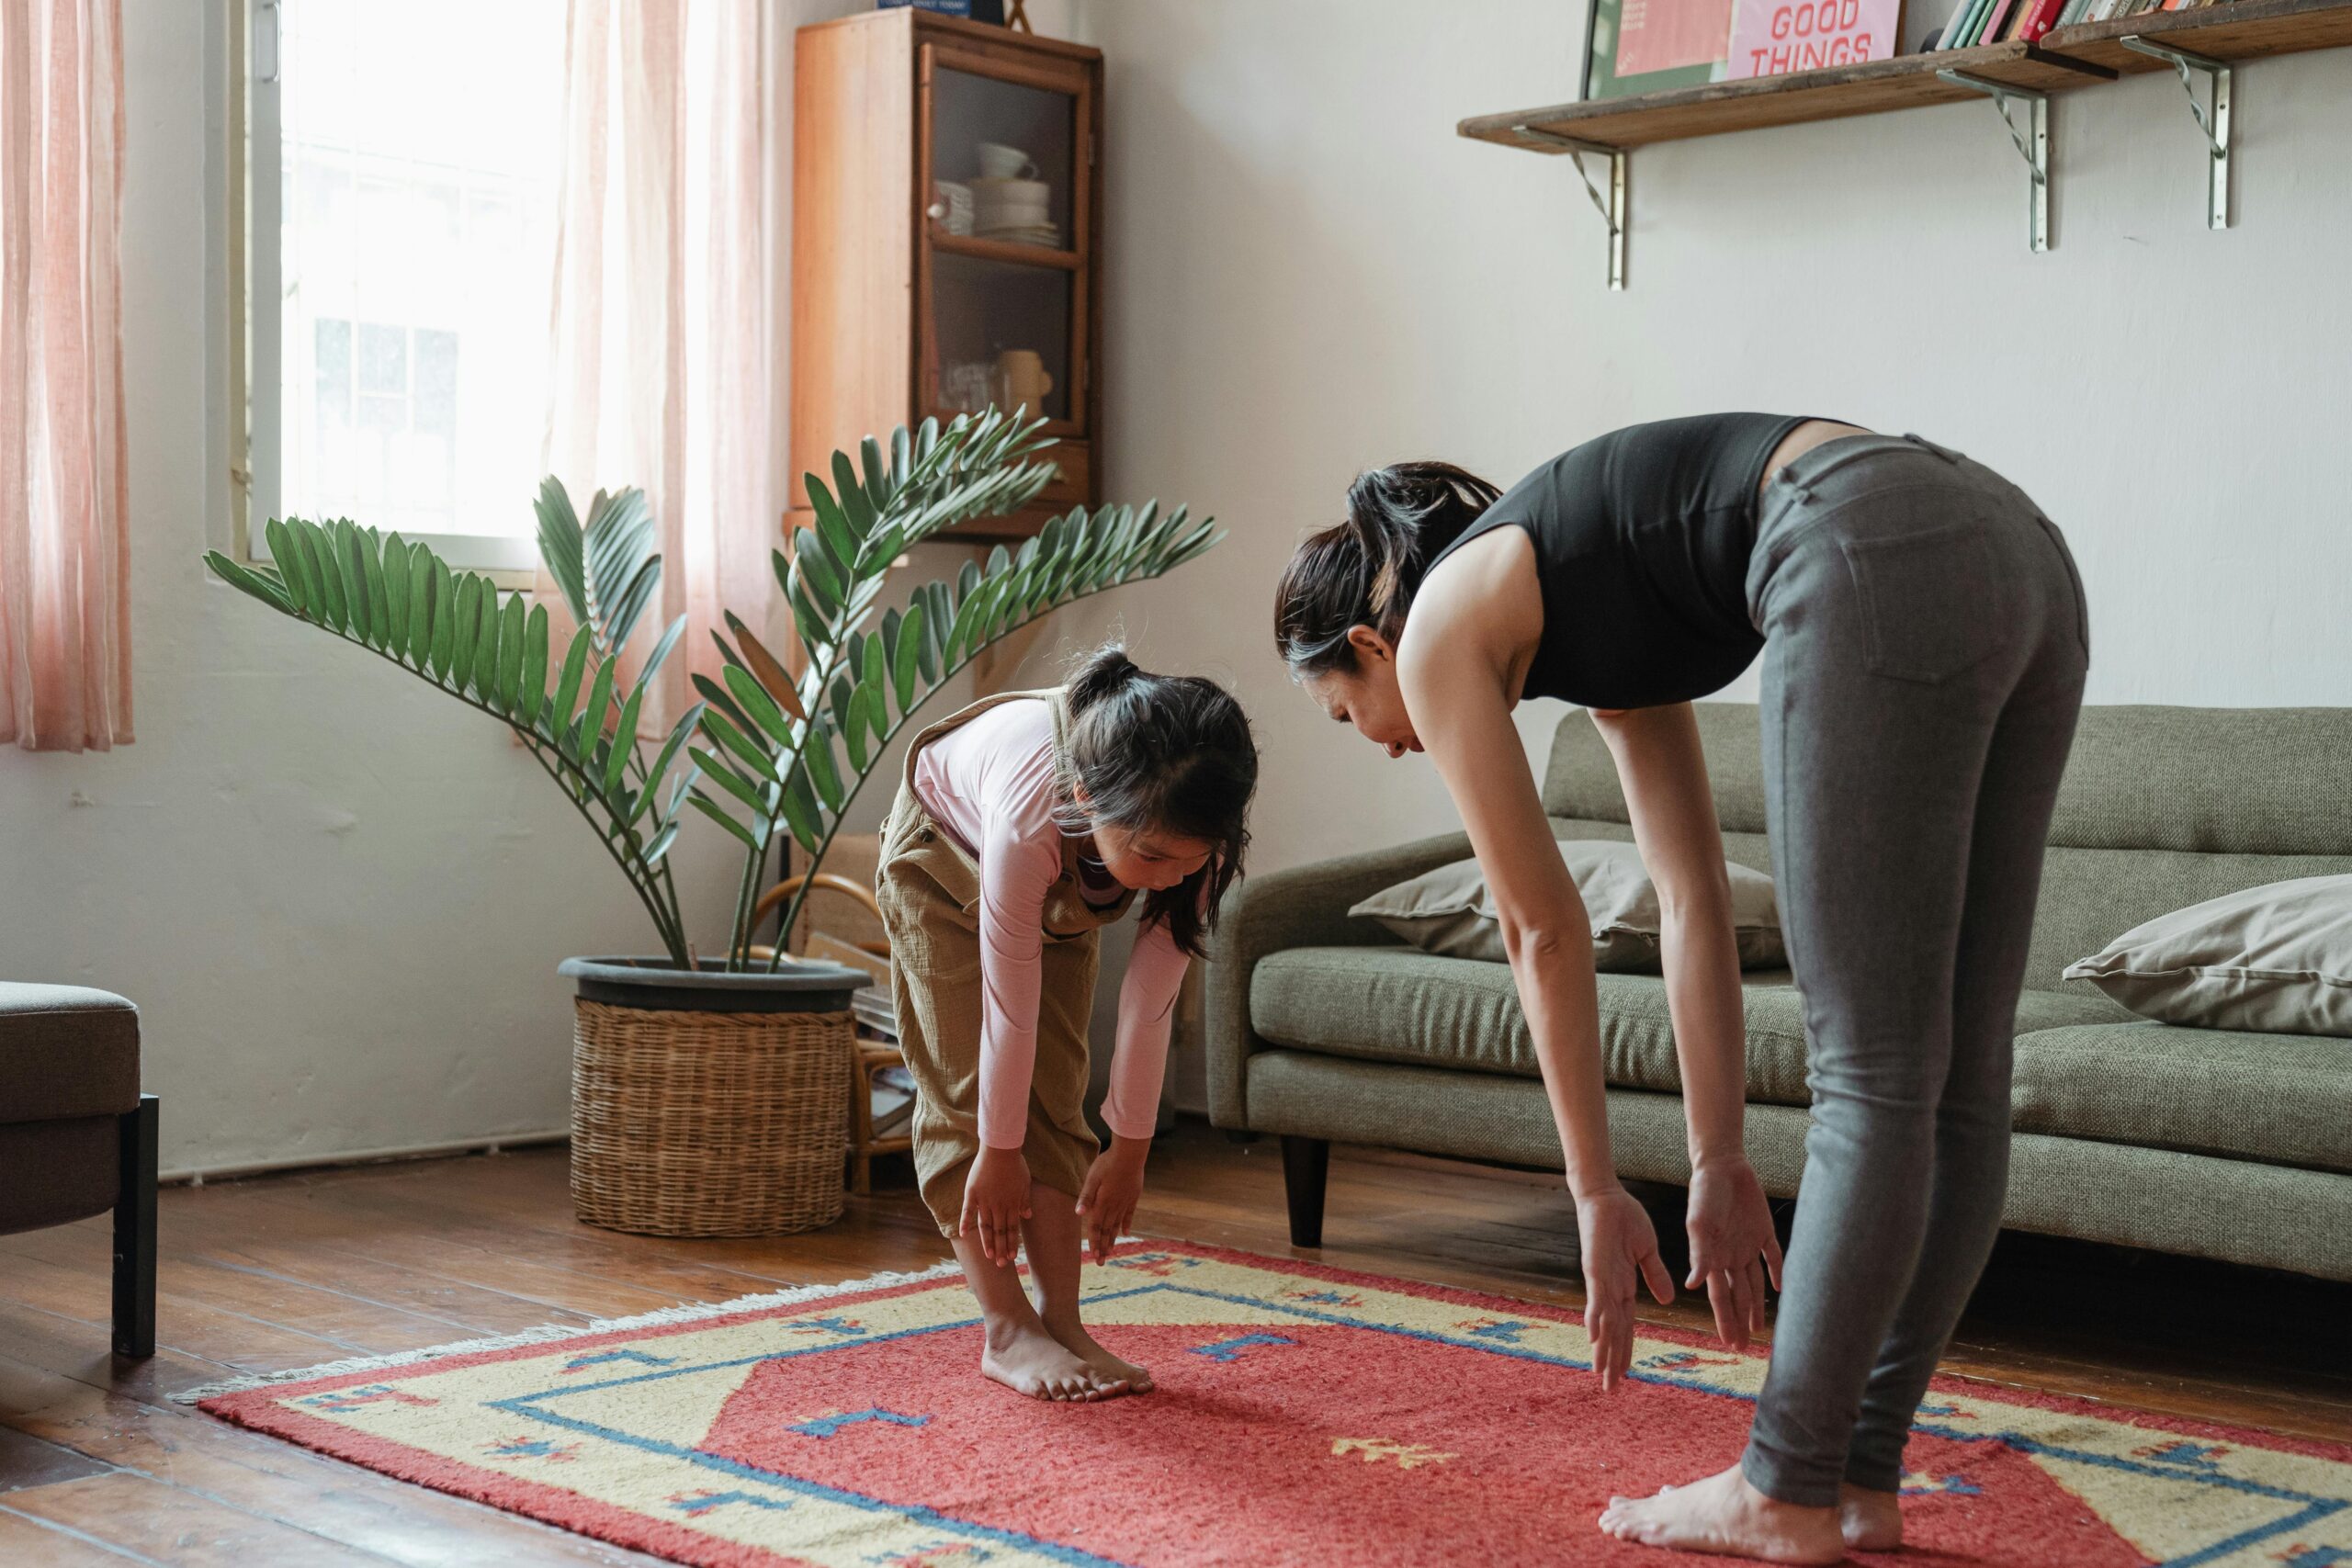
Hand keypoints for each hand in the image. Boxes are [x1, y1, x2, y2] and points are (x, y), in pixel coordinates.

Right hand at [958, 1145, 1031, 1266]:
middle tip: (1001, 1265)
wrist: (1000, 1149)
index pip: (1012, 1228)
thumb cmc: (1015, 1163)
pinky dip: (965, 1222)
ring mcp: (985, 1201)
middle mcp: (999, 1206)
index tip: (1012, 1257)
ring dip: (988, 1242)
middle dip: (1001, 1249)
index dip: (1012, 1243)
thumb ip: (1025, 1200)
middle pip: (1000, 1231)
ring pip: (986, 1226)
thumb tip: (1027, 1216)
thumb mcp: (1025, 1182)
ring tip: (988, 1256)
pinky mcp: (972, 1194)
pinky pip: (968, 1211)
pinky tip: (963, 1234)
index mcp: (1012, 1204)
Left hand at [1075, 1136, 1147, 1263]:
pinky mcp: (1133, 1196)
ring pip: (1117, 1225)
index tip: (1095, 1256)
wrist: (1130, 1154)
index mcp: (1102, 1203)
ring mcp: (1124, 1202)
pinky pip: (1129, 1214)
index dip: (1095, 1242)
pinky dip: (1126, 1224)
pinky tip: (1125, 1233)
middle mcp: (1114, 1206)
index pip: (1096, 1227)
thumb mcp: (1092, 1178)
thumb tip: (1078, 1214)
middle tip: (1102, 1262)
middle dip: (1103, 1247)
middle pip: (1107, 1230)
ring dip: (1113, 1239)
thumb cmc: (1107, 1163)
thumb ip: (1086, 1196)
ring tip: (1111, 1252)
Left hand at [1574, 1186, 1677, 1392]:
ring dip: (1603, 1347)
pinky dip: (1596, 1315)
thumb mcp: (1646, 1252)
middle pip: (1613, 1332)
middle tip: (1610, 1390)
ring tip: (1602, 1374)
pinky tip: (1594, 1336)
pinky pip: (1598, 1295)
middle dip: (1611, 1360)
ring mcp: (1601, 1279)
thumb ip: (1654, 1276)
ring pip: (1603, 1321)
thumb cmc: (1624, 1219)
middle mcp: (1610, 1288)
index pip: (1625, 1326)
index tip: (1625, 1375)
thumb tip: (1666, 1301)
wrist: (1607, 1197)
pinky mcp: (1596, 1267)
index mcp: (1624, 1286)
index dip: (1624, 1350)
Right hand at [1685, 1155, 1783, 1350]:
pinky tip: (1779, 1289)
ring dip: (1755, 1305)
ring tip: (1758, 1328)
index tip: (1728, 1343)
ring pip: (1753, 1282)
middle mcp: (1729, 1255)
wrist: (1721, 1164)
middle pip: (1736, 1295)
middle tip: (1742, 1346)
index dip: (1724, 1320)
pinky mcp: (1763, 1230)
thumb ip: (1698, 1254)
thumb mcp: (1699, 1223)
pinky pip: (1772, 1256)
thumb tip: (1690, 1286)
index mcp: (1712, 1257)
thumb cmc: (1704, 1192)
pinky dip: (1776, 1272)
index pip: (1719, 1297)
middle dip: (1738, 1321)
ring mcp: (1747, 1244)